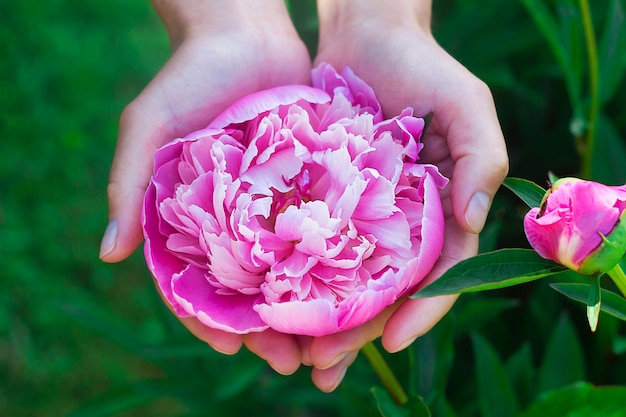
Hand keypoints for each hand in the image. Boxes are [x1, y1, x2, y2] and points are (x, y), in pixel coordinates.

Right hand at [100, 0, 310, 374]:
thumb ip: (129, 185)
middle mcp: (235, 219)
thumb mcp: (149, 125)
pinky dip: (337, 262)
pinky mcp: (311, 185)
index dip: (210, 318)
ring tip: (327, 343)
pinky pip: (324, 231)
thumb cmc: (189, 76)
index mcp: (192, 218)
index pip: (197, 282)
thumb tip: (109, 252)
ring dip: (307, 308)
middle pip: (251, 288)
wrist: (245, 31)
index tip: (232, 345)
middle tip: (294, 361)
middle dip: (270, 327)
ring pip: (291, 270)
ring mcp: (275, 205)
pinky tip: (355, 288)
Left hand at [307, 0, 508, 390]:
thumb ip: (483, 159)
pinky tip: (272, 304)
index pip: (440, 273)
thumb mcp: (467, 104)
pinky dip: (297, 276)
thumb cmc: (423, 67)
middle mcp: (403, 220)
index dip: (423, 309)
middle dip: (360, 331)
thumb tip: (475, 221)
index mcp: (442, 209)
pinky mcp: (324, 197)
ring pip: (345, 279)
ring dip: (323, 319)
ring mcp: (362, 212)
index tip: (394, 339)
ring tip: (294, 355)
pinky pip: (311, 244)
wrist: (365, 33)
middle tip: (324, 365)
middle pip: (385, 290)